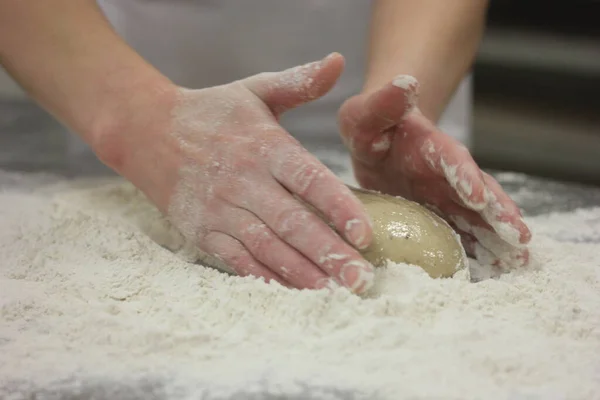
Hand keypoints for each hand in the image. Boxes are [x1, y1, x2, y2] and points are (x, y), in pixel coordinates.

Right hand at [95, 53, 375, 293]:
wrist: (146, 130)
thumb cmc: (211, 112)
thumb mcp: (255, 90)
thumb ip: (300, 81)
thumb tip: (339, 60)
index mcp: (263, 145)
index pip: (307, 179)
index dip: (337, 207)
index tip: (365, 233)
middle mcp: (243, 180)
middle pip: (292, 222)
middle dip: (328, 253)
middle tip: (361, 279)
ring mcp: (220, 209)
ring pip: (267, 247)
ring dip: (302, 273)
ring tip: (336, 293)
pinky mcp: (202, 231)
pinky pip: (237, 260)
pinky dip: (265, 278)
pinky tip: (293, 293)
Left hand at [338, 76, 531, 269]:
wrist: (374, 139)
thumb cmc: (368, 125)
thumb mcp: (365, 113)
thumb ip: (383, 103)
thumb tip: (405, 82)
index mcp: (428, 145)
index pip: (451, 158)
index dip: (464, 175)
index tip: (477, 196)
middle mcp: (444, 172)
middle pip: (477, 192)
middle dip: (498, 214)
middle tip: (520, 238)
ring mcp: (444, 195)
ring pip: (476, 217)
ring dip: (497, 237)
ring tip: (520, 261)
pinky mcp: (437, 212)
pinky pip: (460, 232)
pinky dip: (477, 249)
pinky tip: (493, 269)